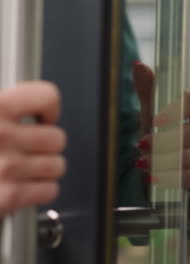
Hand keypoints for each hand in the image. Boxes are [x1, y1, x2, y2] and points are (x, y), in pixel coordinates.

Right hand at [0, 81, 65, 215]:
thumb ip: (5, 109)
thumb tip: (38, 107)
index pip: (46, 96)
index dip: (48, 109)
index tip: (42, 118)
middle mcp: (0, 135)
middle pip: (57, 138)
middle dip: (46, 146)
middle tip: (30, 150)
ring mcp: (5, 167)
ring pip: (57, 165)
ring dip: (46, 170)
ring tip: (25, 168)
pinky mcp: (6, 197)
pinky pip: (48, 190)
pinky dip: (42, 191)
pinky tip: (26, 186)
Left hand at [132, 62, 189, 189]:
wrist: (159, 160)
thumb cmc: (158, 131)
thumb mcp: (150, 110)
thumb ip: (148, 89)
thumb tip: (139, 65)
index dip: (180, 107)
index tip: (156, 119)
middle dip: (166, 141)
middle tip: (142, 144)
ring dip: (165, 160)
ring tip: (142, 161)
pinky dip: (174, 178)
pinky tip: (154, 177)